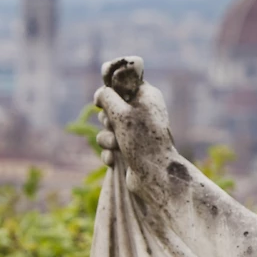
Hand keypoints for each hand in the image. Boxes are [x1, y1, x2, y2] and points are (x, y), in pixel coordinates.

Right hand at [93, 57, 176, 190]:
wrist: (156, 176)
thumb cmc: (142, 140)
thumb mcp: (121, 113)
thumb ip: (107, 97)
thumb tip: (100, 94)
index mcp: (147, 96)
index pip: (125, 80)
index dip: (111, 85)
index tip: (102, 96)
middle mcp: (143, 112)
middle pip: (111, 105)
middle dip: (106, 118)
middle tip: (114, 125)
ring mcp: (136, 131)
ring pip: (107, 127)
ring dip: (106, 138)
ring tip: (117, 146)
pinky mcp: (130, 149)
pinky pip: (109, 146)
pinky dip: (109, 152)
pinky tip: (115, 160)